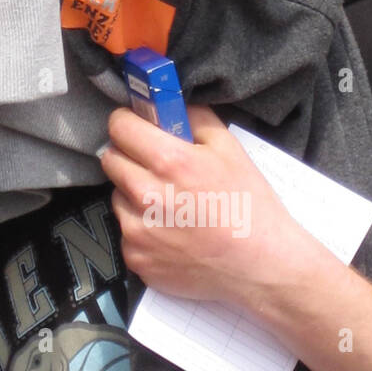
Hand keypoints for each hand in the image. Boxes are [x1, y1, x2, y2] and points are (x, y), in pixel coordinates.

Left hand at [98, 104, 306, 305]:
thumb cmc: (250, 207)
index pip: (119, 127)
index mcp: (169, 162)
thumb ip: (196, 118)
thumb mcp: (231, 149)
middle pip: (111, 160)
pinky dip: (142, 229)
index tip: (136, 128)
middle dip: (129, 157)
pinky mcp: (136, 259)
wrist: (260, 266)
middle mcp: (146, 196)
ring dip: (134, 195)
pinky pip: (125, 232)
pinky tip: (171, 232)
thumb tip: (170, 105)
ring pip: (117, 197)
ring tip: (169, 205)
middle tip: (155, 167)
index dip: (128, 123)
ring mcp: (137, 231)